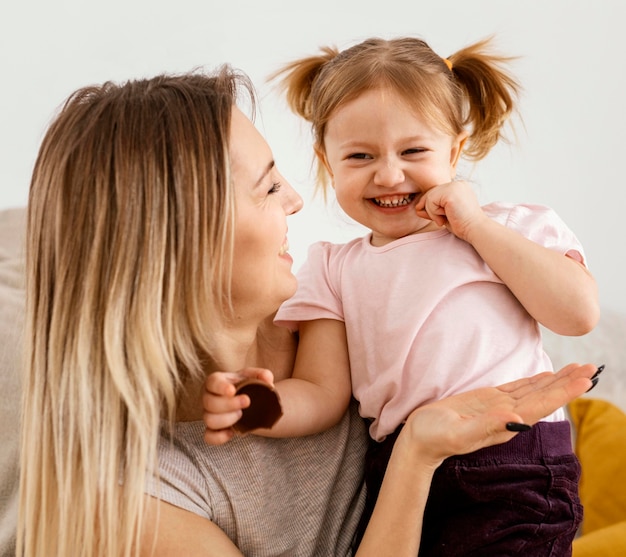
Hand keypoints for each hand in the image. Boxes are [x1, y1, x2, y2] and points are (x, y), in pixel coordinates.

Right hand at [202, 367, 273, 444]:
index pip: (212, 382)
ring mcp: (208, 414)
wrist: (245, 400)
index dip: (220, 387)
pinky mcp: (211, 429)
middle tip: (247, 402)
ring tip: (241, 415)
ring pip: (209, 420)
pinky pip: (208, 436)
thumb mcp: (253, 376)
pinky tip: (232, 432)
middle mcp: (208, 397)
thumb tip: (268, 381)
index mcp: (216, 381)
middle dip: (229, 404)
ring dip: (226, 419)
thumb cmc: (245, 385)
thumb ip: (262, 375)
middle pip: (209, 402)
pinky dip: (219, 437)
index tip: (232, 391)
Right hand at [400, 363, 595, 466]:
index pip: (540, 406)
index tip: (584, 381)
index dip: (562, 393)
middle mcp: (508, 416)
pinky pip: (518, 388)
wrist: (420, 441)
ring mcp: (499, 408)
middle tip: (592, 368)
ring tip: (579, 368)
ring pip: (534, 391)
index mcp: (504, 424)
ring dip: (557, 380)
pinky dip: (535, 381)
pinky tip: (547, 375)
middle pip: (544, 397)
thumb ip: (485, 427)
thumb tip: (517, 419)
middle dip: (568, 383)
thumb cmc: (434, 438)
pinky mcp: (488, 400)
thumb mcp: (457, 434)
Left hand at [415, 180, 486, 240]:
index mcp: (458, 187)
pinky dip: (434, 213)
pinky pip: (431, 201)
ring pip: (429, 197)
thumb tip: (417, 207)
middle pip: (431, 193)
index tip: (440, 218)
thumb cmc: (462, 224)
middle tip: (440, 221)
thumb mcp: (445, 213)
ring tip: (445, 219)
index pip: (436, 192)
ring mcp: (454, 186)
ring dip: (432, 213)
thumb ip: (433, 208)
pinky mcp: (450, 192)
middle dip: (429, 209)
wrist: (475, 230)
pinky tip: (445, 218)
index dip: (432, 206)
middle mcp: (457, 183)